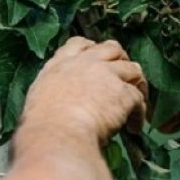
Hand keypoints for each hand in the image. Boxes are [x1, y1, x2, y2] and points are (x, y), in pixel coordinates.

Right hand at [20, 37, 147, 146]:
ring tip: (137, 103)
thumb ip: (53, 90)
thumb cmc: (42, 126)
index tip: (98, 60)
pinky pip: (139, 98)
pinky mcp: (123, 93)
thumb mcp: (39, 99)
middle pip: (111, 49)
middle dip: (121, 59)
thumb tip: (60, 101)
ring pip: (133, 70)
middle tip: (124, 77)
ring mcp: (106, 76)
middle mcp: (84, 65)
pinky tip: (134, 128)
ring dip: (137, 85)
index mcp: (60, 66)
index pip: (78, 44)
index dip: (92, 49)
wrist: (57, 135)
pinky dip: (139, 113)